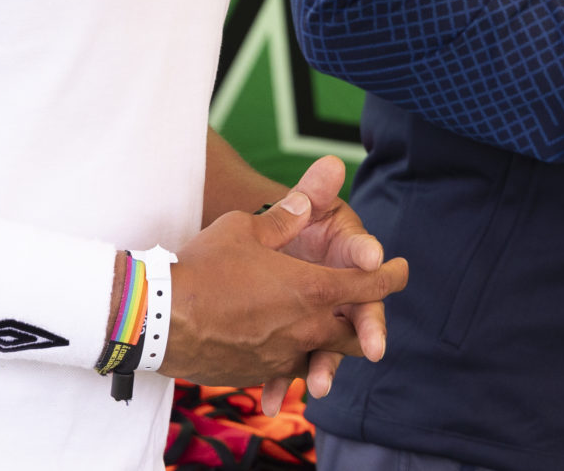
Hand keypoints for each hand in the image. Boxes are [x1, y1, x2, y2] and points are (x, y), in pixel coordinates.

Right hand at [160, 189, 406, 404]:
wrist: (162, 318)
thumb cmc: (205, 266)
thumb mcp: (244, 229)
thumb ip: (285, 216)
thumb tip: (311, 193)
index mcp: (313, 289)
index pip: (370, 285)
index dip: (392, 275)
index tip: (400, 269)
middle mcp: (308, 328)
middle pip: (356, 333)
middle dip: (366, 321)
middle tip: (361, 308)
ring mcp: (285, 355)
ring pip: (323, 355)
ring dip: (328, 343)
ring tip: (317, 328)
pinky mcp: (260, 371)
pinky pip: (287, 367)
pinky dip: (291, 356)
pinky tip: (274, 343)